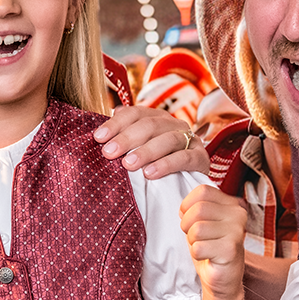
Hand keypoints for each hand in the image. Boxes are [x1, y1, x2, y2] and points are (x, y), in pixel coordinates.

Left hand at [94, 105, 209, 177]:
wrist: (190, 186)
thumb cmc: (156, 166)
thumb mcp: (139, 151)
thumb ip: (123, 141)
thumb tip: (97, 134)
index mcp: (157, 118)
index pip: (135, 113)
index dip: (116, 123)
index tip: (98, 137)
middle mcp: (174, 124)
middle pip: (150, 125)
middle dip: (126, 138)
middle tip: (108, 153)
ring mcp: (190, 140)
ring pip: (168, 139)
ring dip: (146, 151)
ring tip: (128, 165)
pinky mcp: (201, 158)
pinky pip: (184, 158)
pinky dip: (166, 164)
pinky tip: (150, 174)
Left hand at [180, 184, 245, 299]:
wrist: (223, 278)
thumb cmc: (211, 248)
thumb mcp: (203, 222)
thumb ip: (196, 207)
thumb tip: (183, 208)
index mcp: (232, 204)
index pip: (202, 191)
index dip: (187, 205)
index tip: (191, 219)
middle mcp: (238, 214)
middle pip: (198, 209)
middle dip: (187, 225)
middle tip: (196, 237)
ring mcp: (237, 232)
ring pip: (197, 229)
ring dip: (193, 241)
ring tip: (204, 247)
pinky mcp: (231, 250)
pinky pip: (198, 248)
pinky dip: (197, 254)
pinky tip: (208, 257)